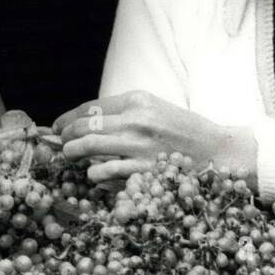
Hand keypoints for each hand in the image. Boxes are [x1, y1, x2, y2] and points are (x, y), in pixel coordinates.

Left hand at [54, 91, 257, 184]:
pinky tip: (95, 174)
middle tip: (59, 143)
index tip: (56, 125)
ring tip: (70, 156)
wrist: (217, 152)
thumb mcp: (155, 109)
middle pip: (83, 126)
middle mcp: (135, 120)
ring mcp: (137, 147)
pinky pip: (103, 173)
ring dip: (73, 154)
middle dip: (64, 136)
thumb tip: (86, 122)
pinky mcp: (141, 171)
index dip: (67, 117)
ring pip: (87, 149)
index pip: (90, 107)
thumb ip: (123, 112)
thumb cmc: (184, 130)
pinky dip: (94, 174)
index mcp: (137, 100)